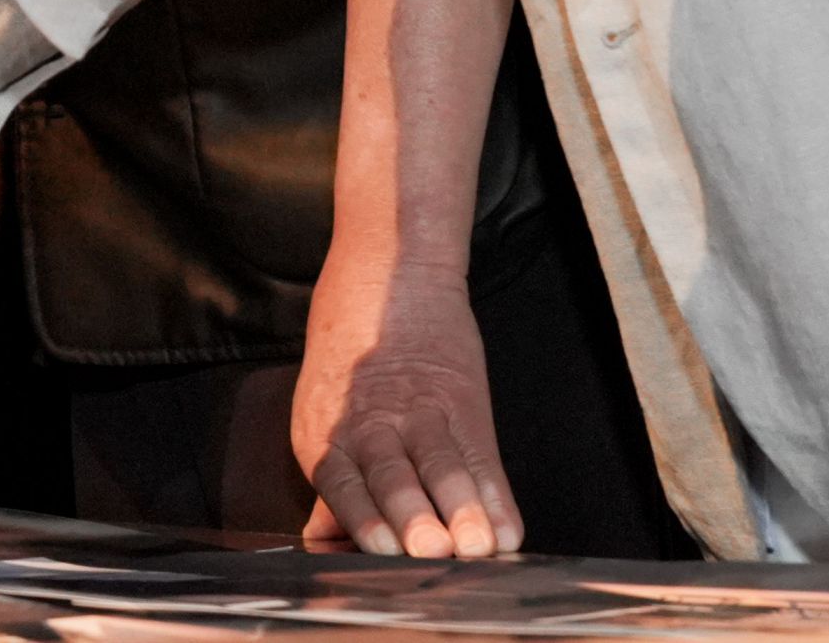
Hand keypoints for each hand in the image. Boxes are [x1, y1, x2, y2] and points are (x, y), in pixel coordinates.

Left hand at [294, 249, 517, 558]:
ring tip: (473, 545)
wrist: (388, 273)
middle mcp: (366, 424)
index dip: (359, 519)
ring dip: (458, 509)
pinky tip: (505, 527)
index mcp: (324, 435)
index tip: (379, 555)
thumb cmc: (351, 355)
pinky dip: (494, 494)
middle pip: (389, 477)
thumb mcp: (323, 414)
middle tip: (428, 550)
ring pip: (438, 465)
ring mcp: (415, 409)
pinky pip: (479, 454)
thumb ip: (333, 485)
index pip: (340, 486)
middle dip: (410, 517)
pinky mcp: (459, 398)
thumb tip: (324, 547)